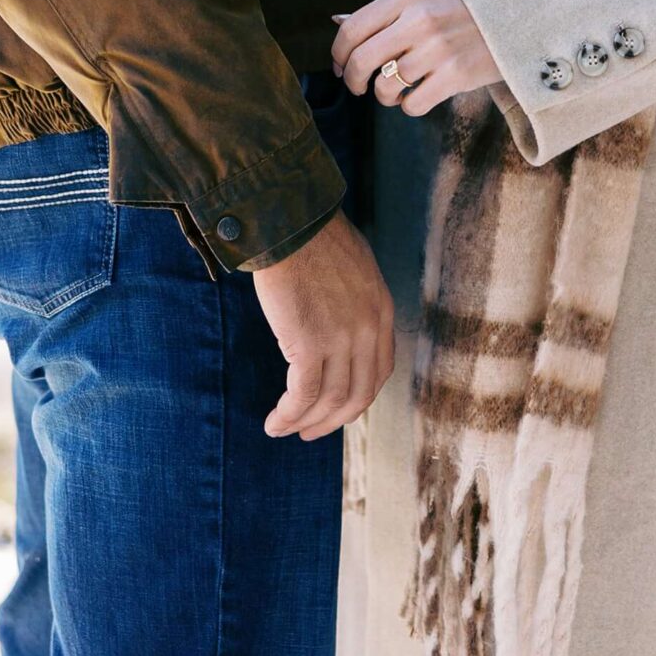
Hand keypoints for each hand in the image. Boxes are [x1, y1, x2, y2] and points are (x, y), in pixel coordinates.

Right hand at [252, 207, 395, 440]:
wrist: (291, 223)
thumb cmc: (313, 236)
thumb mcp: (355, 268)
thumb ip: (355, 301)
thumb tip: (339, 320)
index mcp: (381, 312)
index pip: (378, 371)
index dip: (358, 397)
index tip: (338, 409)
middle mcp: (368, 331)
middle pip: (358, 395)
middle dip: (333, 420)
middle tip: (311, 432)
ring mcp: (341, 340)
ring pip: (329, 401)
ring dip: (305, 422)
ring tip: (283, 430)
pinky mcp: (309, 344)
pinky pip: (302, 395)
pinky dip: (288, 415)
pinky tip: (275, 422)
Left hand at [331, 0, 501, 115]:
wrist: (509, 15)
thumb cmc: (454, 9)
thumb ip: (379, 12)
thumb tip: (336, 21)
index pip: (353, 29)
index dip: (338, 54)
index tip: (339, 66)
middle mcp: (419, 20)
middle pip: (362, 60)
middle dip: (352, 80)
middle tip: (357, 87)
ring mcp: (438, 49)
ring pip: (385, 86)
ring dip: (382, 96)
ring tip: (392, 92)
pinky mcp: (456, 75)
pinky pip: (412, 104)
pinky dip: (406, 106)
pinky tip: (415, 96)